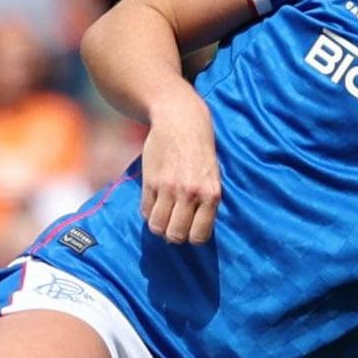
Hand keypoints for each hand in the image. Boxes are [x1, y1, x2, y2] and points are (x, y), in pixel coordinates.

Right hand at [137, 102, 221, 246]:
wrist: (180, 119)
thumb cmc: (200, 149)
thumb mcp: (212, 176)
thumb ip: (205, 202)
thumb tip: (193, 229)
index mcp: (211, 194)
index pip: (198, 236)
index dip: (192, 237)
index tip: (189, 230)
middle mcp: (190, 194)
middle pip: (176, 235)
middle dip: (173, 234)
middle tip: (174, 224)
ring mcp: (168, 188)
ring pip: (157, 226)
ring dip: (159, 225)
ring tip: (162, 216)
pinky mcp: (150, 181)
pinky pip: (145, 210)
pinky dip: (149, 211)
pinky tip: (154, 202)